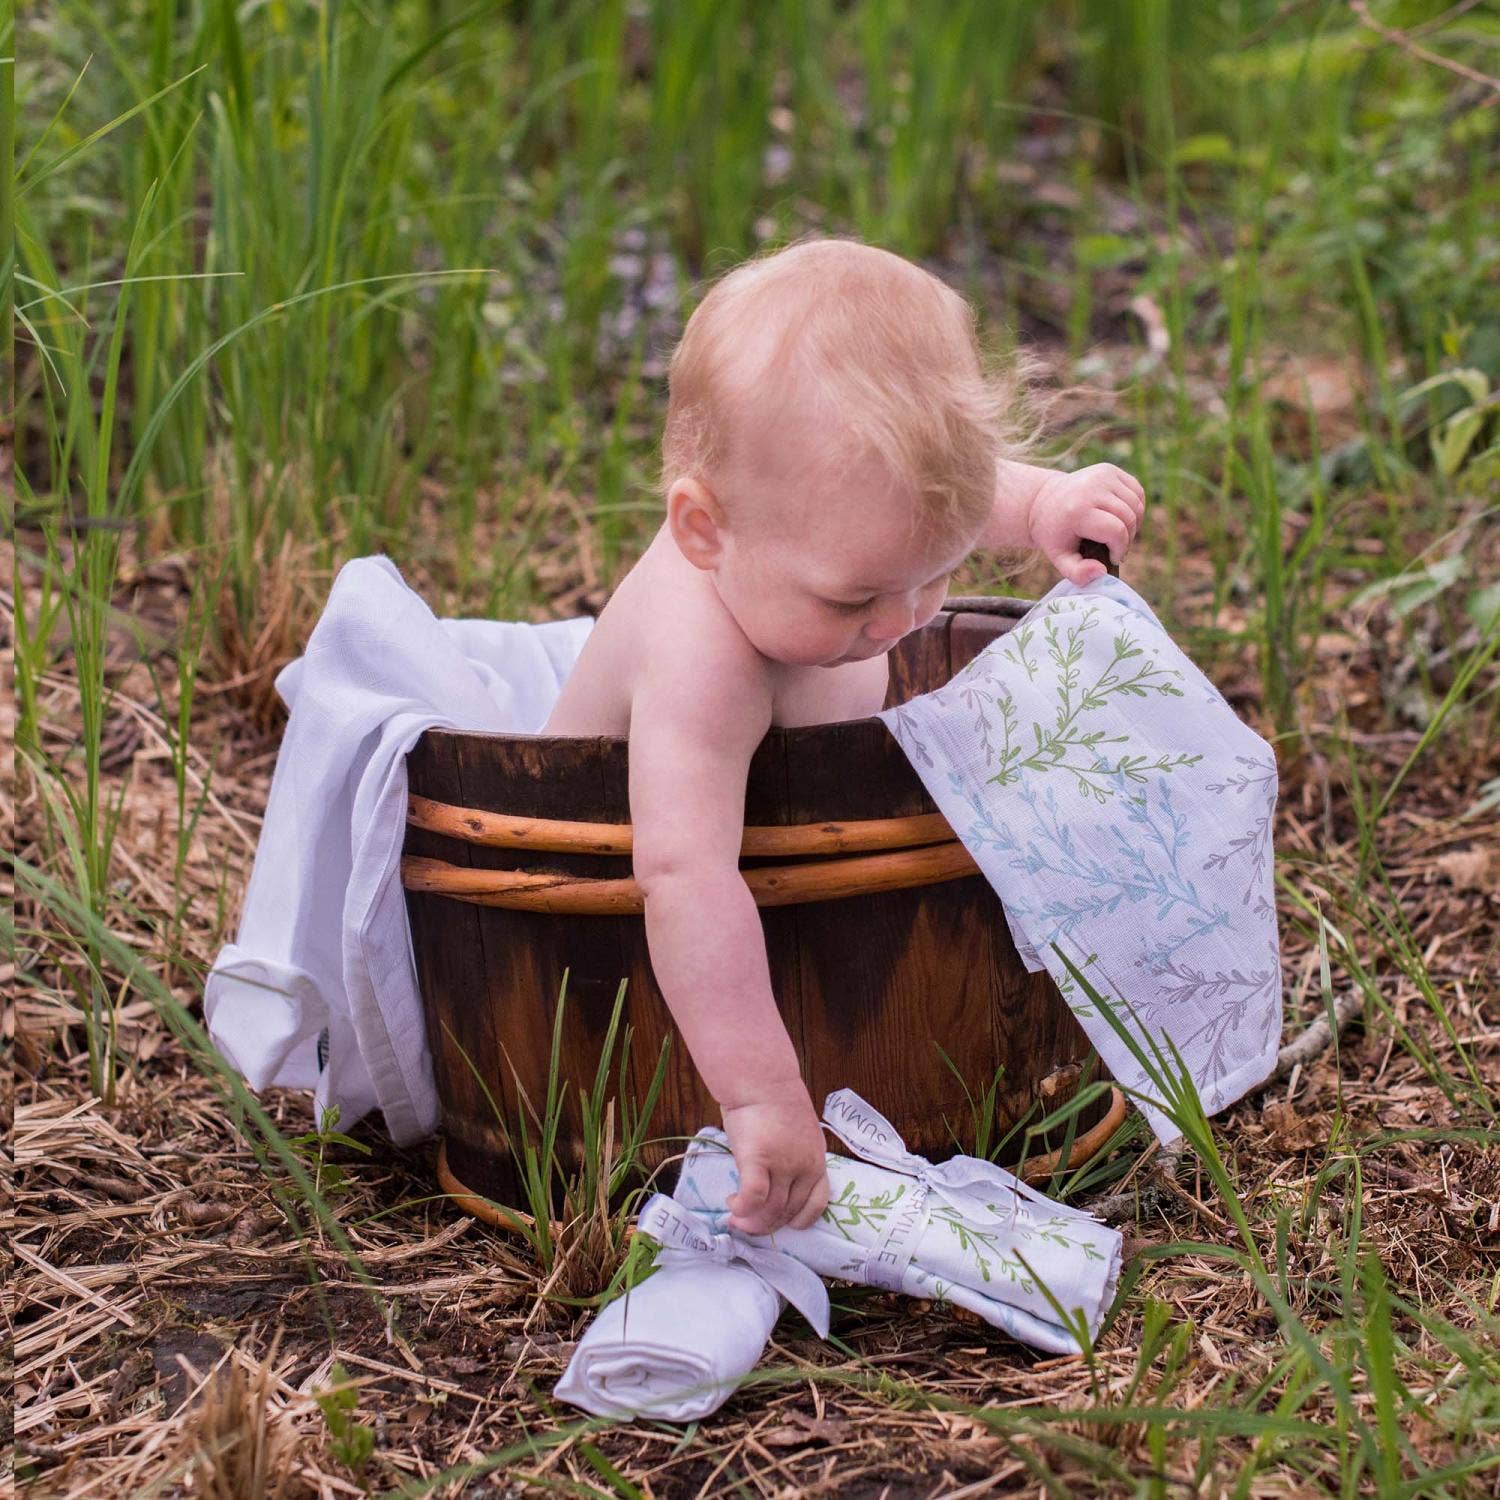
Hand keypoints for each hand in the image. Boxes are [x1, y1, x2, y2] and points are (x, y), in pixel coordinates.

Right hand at [721, 1083, 829, 1234]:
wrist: (762, 1078)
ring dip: (752, 1220)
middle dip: (767, 1224)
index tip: (782, 1223)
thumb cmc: (775, 1100)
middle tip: (747, 1225)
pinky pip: (753, 1197)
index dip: (799, 1220)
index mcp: (818, 1160)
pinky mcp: (759, 1159)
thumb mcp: (799, 1133)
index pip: (817, 1203)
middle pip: (789, 1210)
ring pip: (771, 1209)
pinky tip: (733, 1204)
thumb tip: (776, 1180)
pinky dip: (742, 1208)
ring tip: (736, 1217)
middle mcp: (805, 1166)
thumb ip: (793, 1157)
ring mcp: (783, 1164)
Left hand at [1027, 464, 1145, 584]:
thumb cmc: (1055, 535)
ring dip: (1133, 524)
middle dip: (1127, 538)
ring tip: (1117, 534)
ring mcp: (1102, 475)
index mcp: (1078, 510)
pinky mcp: (1110, 469)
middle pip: (1129, 518)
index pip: (1116, 531)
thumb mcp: (1060, 559)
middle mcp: (1091, 488)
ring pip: (1137, 506)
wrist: (1043, 502)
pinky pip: (1137, 492)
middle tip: (1116, 547)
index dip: (1120, 548)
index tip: (1113, 557)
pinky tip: (1120, 517)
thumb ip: (1078, 574)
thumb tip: (1102, 571)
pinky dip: (1135, 508)